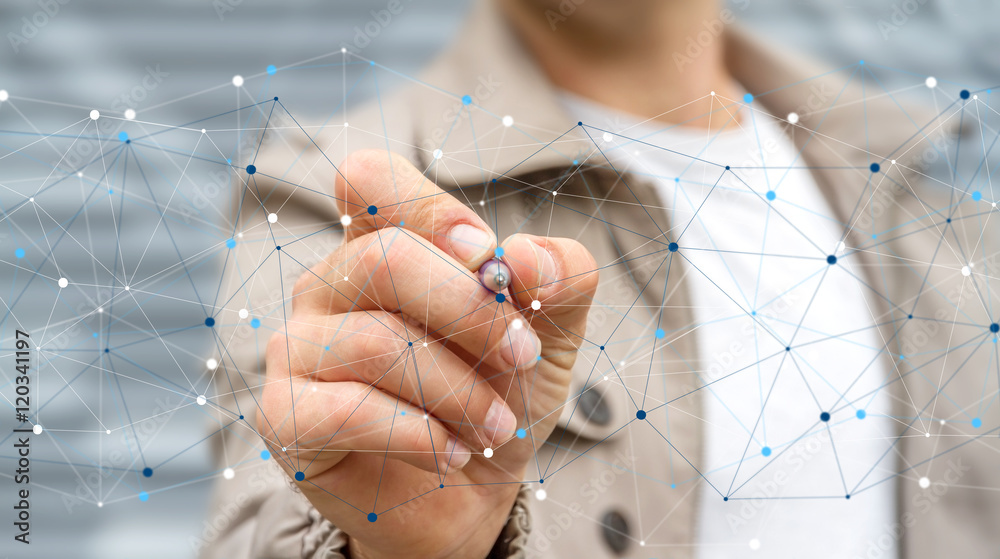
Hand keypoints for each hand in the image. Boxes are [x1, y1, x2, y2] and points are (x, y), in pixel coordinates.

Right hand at [258, 150, 597, 558]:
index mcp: (381, 244)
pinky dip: (420, 435)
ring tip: (496, 429)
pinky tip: (453, 455)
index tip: (488, 260)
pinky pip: (349, 410)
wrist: (471, 494)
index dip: (433, 210)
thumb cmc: (495, 394)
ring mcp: (297, 348)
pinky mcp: (285, 416)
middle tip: (521, 357)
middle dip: (472, 313)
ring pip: (378, 343)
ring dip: (460, 392)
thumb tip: (524, 256)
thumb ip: (557, 278)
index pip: (370, 179)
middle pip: (384, 259)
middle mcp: (329, 285)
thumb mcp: (548, 332)